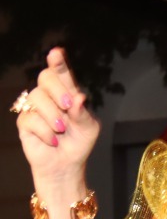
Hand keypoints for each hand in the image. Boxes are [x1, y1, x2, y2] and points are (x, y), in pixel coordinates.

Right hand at [14, 48, 98, 186]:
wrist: (66, 165)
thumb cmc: (79, 143)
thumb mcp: (89, 129)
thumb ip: (83, 113)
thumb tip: (79, 98)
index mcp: (67, 94)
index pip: (62, 75)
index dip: (58, 63)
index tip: (56, 53)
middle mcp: (49, 97)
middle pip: (45, 78)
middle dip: (57, 90)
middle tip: (67, 106)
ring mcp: (35, 108)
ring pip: (37, 98)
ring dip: (52, 116)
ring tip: (61, 130)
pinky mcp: (25, 122)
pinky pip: (31, 119)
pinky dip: (45, 131)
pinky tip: (53, 140)